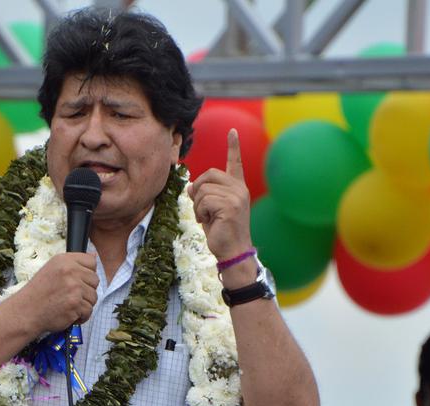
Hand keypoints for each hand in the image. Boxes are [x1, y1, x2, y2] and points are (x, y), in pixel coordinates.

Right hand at [15, 253, 98, 333]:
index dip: (87, 273)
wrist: (26, 311)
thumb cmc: (39, 292)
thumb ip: (74, 263)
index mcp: (65, 260)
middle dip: (86, 290)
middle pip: (95, 280)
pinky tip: (69, 313)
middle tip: (70, 295)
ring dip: (83, 304)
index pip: (92, 262)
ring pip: (94, 297)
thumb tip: (95, 256)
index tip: (78, 280)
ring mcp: (74, 287)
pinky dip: (81, 316)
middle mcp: (70, 271)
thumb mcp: (52, 268)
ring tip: (68, 304)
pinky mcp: (75, 304)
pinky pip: (89, 311)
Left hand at [187, 128, 252, 261]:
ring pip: (203, 190)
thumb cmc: (222, 231)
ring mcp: (236, 196)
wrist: (233, 251)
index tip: (232, 131)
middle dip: (198, 191)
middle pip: (208, 175)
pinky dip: (200, 212)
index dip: (233, 146)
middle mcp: (239, 189)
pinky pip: (203, 201)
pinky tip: (209, 222)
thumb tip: (191, 186)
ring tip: (208, 218)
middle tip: (203, 209)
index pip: (235, 162)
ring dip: (198, 206)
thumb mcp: (211, 209)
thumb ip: (204, 194)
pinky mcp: (230, 206)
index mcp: (237, 187)